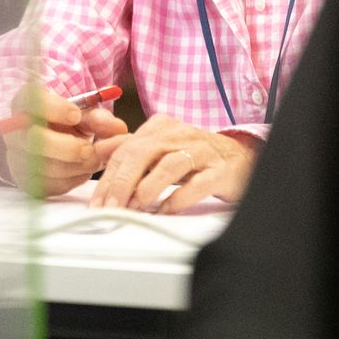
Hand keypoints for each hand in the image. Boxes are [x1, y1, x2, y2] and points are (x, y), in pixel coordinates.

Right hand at [0, 84, 128, 197]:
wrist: (54, 141)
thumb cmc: (67, 124)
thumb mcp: (84, 115)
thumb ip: (100, 119)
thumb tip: (118, 129)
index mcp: (25, 104)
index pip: (30, 102)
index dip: (54, 109)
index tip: (76, 115)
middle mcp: (14, 131)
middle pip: (34, 140)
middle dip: (67, 148)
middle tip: (89, 149)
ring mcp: (17, 157)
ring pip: (43, 167)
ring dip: (75, 166)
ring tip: (93, 159)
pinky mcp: (26, 181)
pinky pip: (49, 185)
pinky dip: (71, 179)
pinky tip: (82, 170)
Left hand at [88, 114, 258, 213]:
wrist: (241, 157)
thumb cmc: (195, 155)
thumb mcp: (160, 148)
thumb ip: (131, 149)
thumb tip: (98, 151)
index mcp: (160, 127)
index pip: (125, 150)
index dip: (108, 177)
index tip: (98, 202)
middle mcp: (179, 135)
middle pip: (142, 153)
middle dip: (122, 183)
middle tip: (111, 208)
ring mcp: (201, 152)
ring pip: (169, 165)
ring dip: (147, 188)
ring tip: (135, 207)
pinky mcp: (220, 171)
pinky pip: (198, 183)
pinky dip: (179, 198)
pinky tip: (166, 211)